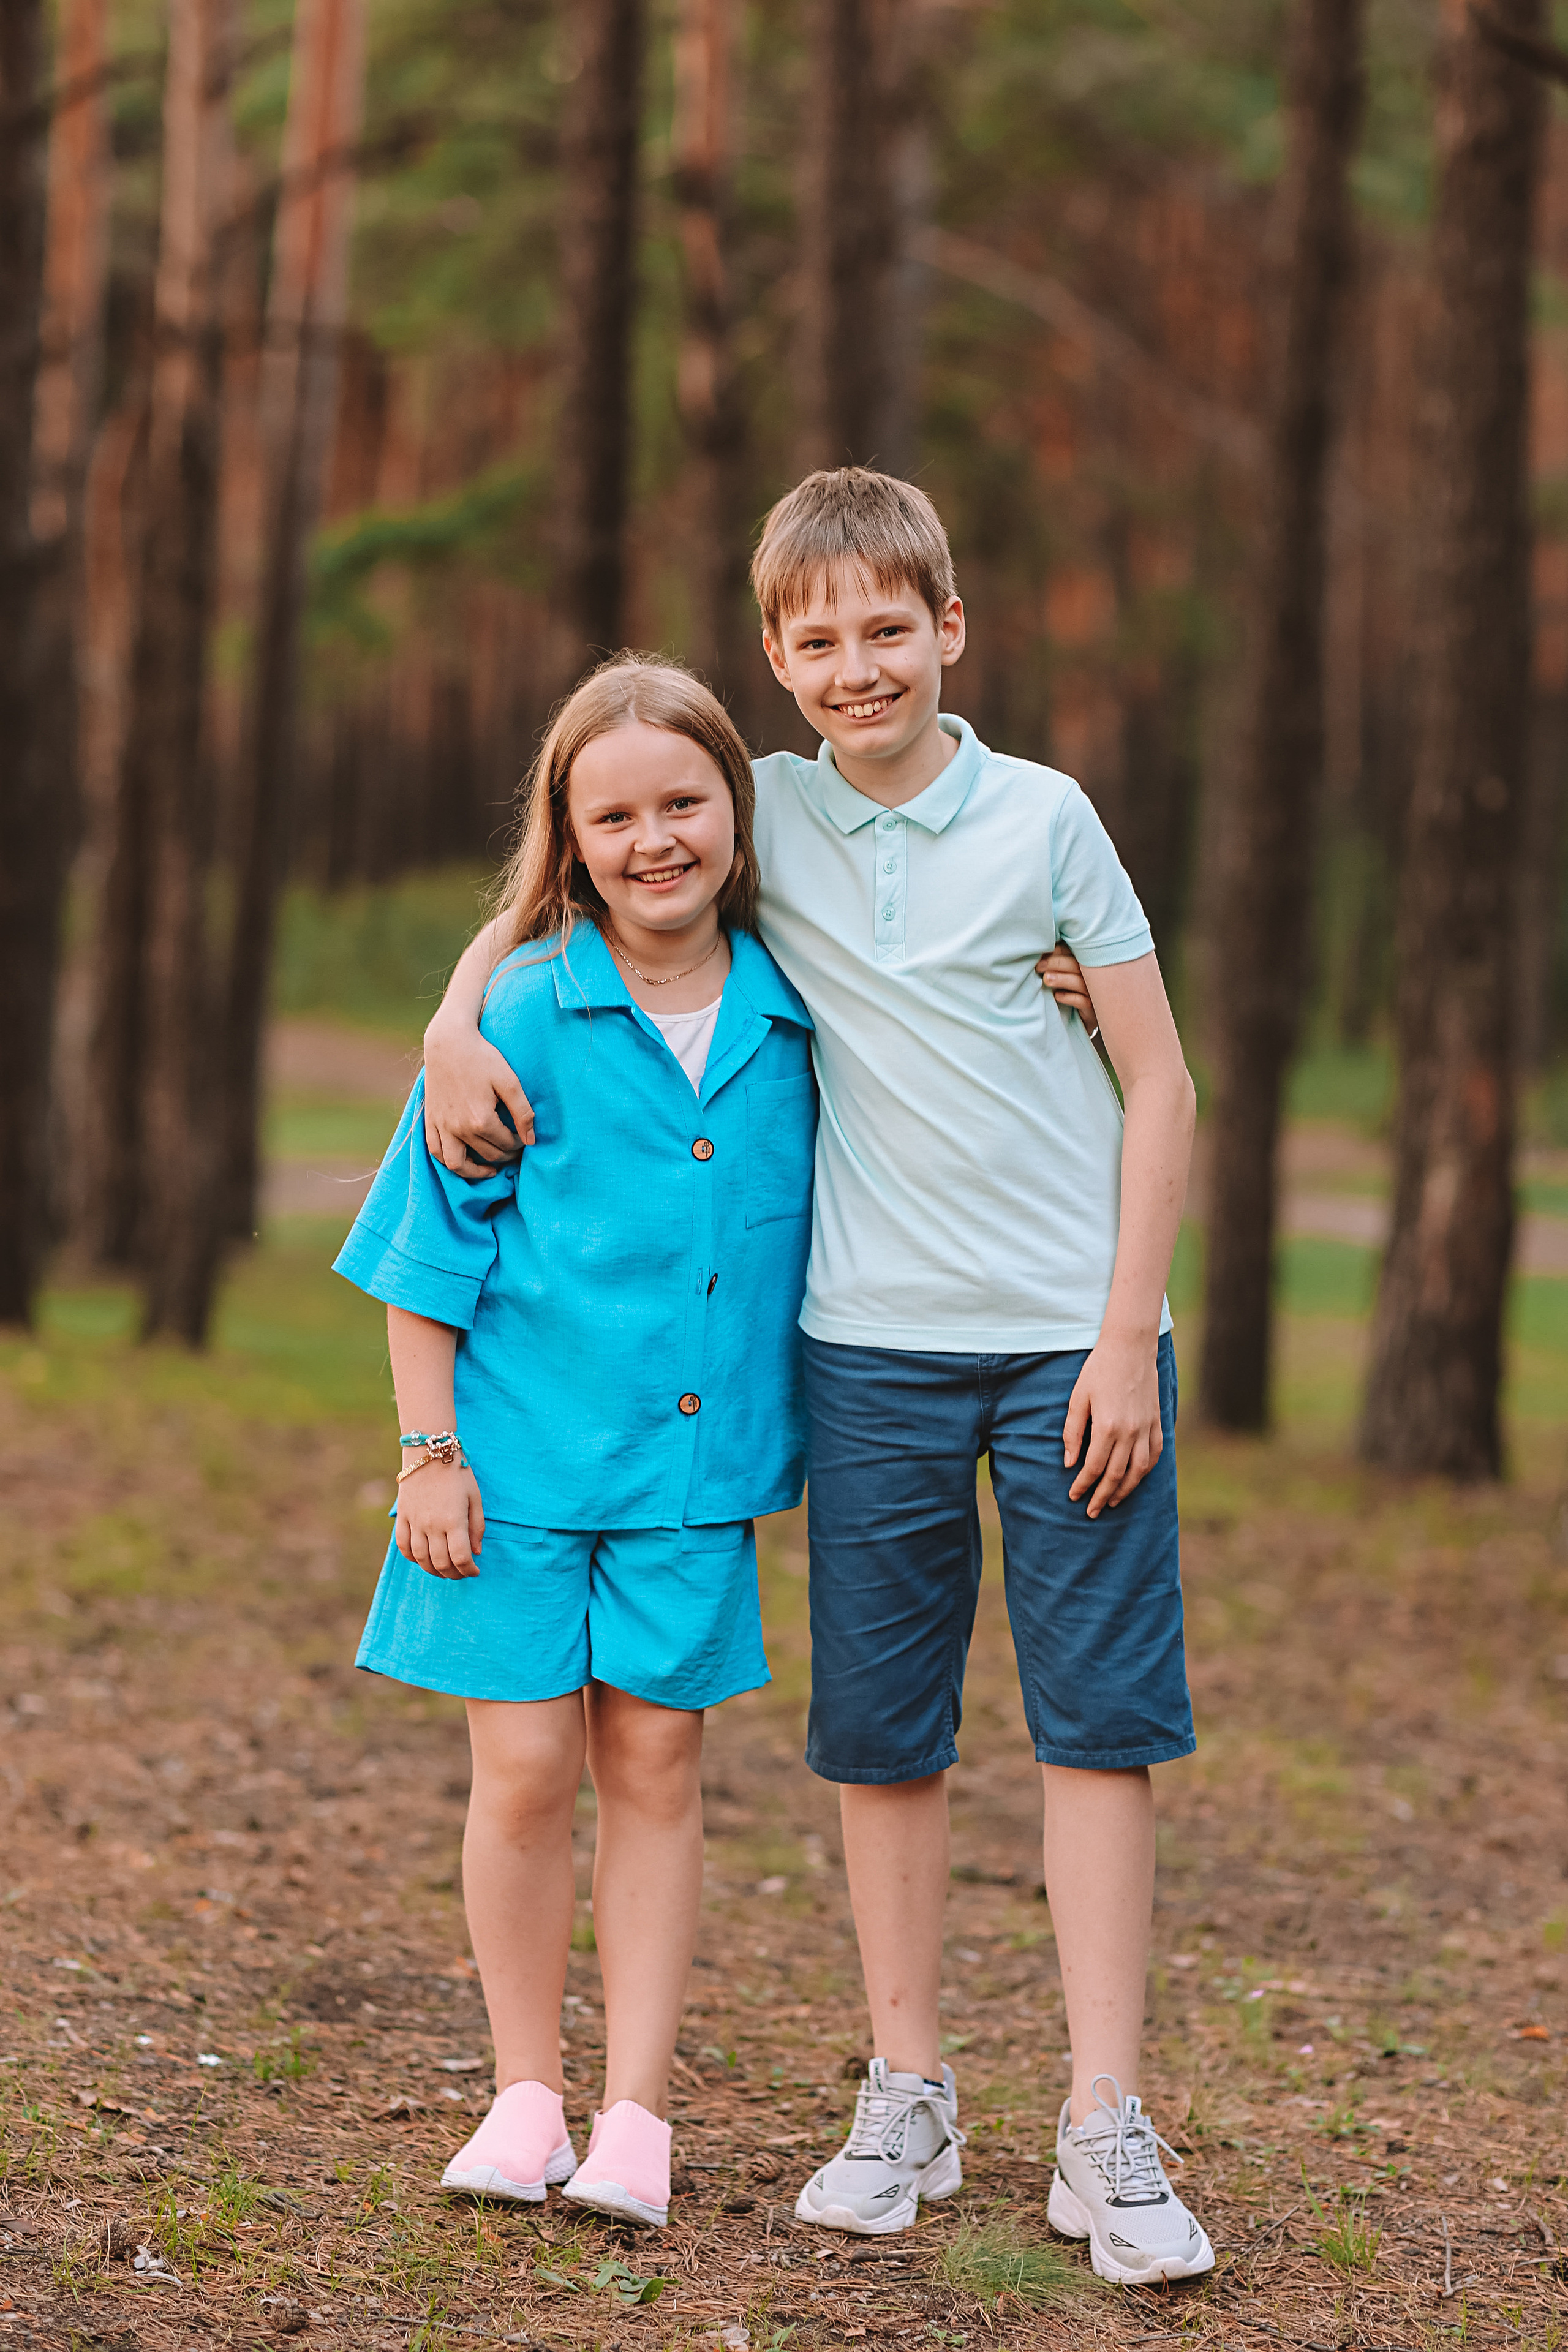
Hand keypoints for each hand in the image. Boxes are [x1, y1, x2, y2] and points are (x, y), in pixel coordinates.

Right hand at [396, 1462, 485, 1578]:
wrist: (429, 1451)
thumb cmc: (457, 1473)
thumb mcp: (475, 1497)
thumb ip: (476, 1526)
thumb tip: (476, 1552)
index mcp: (454, 1520)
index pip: (460, 1558)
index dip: (469, 1570)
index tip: (475, 1571)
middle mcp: (432, 1524)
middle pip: (441, 1563)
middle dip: (454, 1574)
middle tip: (462, 1573)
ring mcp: (414, 1521)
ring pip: (421, 1559)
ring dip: (433, 1570)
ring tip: (444, 1570)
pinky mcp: (402, 1516)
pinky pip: (403, 1545)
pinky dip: (412, 1558)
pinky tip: (422, 1559)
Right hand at [422, 1019, 535, 1176]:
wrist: (448, 1043)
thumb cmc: (482, 1058)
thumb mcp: (510, 1081)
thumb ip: (523, 1112)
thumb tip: (531, 1141)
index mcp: (481, 1119)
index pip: (507, 1144)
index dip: (520, 1143)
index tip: (524, 1138)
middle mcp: (459, 1128)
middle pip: (488, 1154)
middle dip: (506, 1155)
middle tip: (514, 1149)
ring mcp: (441, 1126)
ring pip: (457, 1164)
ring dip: (475, 1172)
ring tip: (490, 1169)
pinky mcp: (430, 1121)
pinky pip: (436, 1152)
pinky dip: (449, 1162)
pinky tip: (463, 1160)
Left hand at [1036, 943, 1097, 1029]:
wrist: (1079, 1018)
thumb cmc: (1067, 993)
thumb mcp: (1062, 975)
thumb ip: (1054, 964)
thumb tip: (1036, 956)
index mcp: (1082, 964)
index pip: (1072, 952)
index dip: (1056, 952)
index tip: (1040, 955)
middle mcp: (1090, 975)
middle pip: (1076, 964)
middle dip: (1056, 963)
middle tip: (1039, 967)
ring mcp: (1092, 992)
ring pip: (1080, 982)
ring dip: (1062, 979)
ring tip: (1046, 979)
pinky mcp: (1092, 1008)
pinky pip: (1083, 1001)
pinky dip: (1070, 998)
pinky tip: (1057, 996)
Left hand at [1062, 1331, 1161, 1517]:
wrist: (1130, 1347)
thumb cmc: (1098, 1369)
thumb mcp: (1077, 1398)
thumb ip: (1073, 1432)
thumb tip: (1069, 1463)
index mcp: (1107, 1427)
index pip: (1093, 1467)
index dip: (1083, 1485)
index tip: (1074, 1496)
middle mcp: (1130, 1432)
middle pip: (1116, 1475)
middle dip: (1102, 1496)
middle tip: (1092, 1511)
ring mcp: (1147, 1428)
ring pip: (1139, 1470)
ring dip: (1125, 1490)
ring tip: (1112, 1502)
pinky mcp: (1158, 1422)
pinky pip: (1155, 1454)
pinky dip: (1146, 1471)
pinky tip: (1136, 1479)